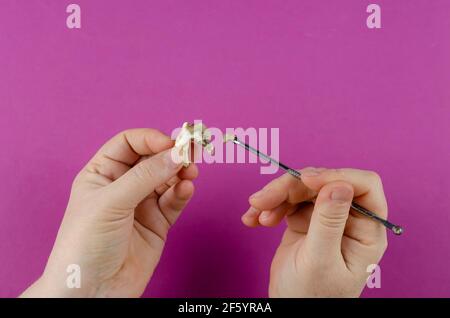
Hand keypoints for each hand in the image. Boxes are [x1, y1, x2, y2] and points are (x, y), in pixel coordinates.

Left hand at [21, 129, 197, 296]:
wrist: (91, 293)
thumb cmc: (85, 245)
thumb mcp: (111, 203)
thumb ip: (146, 176)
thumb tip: (176, 153)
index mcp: (102, 174)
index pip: (129, 144)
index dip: (151, 139)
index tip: (171, 143)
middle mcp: (123, 186)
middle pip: (152, 159)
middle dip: (171, 154)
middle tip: (191, 153)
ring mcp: (141, 205)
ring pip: (167, 179)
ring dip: (181, 173)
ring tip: (191, 173)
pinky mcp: (157, 223)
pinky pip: (174, 201)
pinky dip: (182, 193)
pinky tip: (187, 189)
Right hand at [242, 168, 387, 296]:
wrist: (290, 313)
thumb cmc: (312, 297)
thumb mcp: (320, 260)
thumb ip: (329, 222)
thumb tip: (339, 184)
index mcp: (366, 231)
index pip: (364, 186)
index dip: (336, 176)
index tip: (306, 180)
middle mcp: (349, 220)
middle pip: (324, 183)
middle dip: (291, 187)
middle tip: (263, 200)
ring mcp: (326, 218)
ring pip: (302, 189)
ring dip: (275, 197)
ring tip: (255, 216)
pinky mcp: (305, 221)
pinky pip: (287, 202)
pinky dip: (268, 207)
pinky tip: (253, 220)